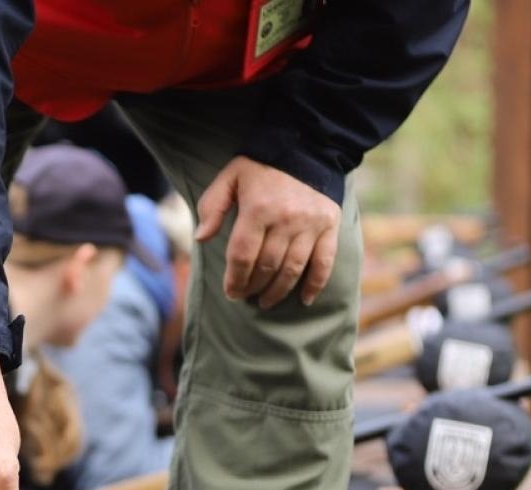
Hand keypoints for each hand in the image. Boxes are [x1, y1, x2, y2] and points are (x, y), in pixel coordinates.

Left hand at [195, 156, 340, 308]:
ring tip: (266, 301)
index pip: (243, 256)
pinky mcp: (330, 225)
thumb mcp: (229, 178)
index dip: (235, 280)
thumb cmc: (261, 166)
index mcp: (258, 209)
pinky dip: (315, 284)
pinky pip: (324, 262)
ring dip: (278, 291)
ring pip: (292, 269)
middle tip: (246, 296)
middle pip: (267, 266)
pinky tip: (304, 300)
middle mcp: (286, 219)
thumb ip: (212, 207)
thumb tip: (200, 238)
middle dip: (253, 287)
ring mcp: (310, 224)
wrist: (306, 147)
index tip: (231, 292)